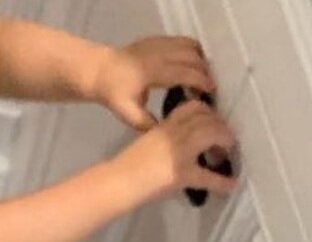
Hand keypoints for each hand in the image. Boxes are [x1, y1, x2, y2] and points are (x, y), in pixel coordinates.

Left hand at [91, 35, 215, 129]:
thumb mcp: (128, 113)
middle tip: (206, 89)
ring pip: (191, 46)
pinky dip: (192, 51)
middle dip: (204, 72)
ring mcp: (160, 43)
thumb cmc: (114, 94)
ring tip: (200, 77)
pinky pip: (183, 41)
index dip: (201, 81)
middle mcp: (159, 53)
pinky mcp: (159, 39)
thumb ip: (147, 124)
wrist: (100, 71)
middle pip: (193, 58)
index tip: (211, 92)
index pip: (186, 73)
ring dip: (200, 60)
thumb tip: (166, 133)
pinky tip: (191, 66)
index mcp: (153, 72)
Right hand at [113, 98, 237, 201]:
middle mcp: (175, 133)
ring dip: (225, 142)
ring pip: (213, 134)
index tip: (211, 120)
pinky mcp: (181, 173)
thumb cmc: (123, 168)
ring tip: (227, 154)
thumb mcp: (145, 143)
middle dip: (220, 126)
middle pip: (207, 118)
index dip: (207, 112)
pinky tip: (231, 186)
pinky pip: (207, 176)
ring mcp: (180, 152)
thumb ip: (163, 140)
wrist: (115, 183)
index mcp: (164, 126)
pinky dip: (221, 182)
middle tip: (224, 140)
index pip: (193, 107)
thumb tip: (176, 148)